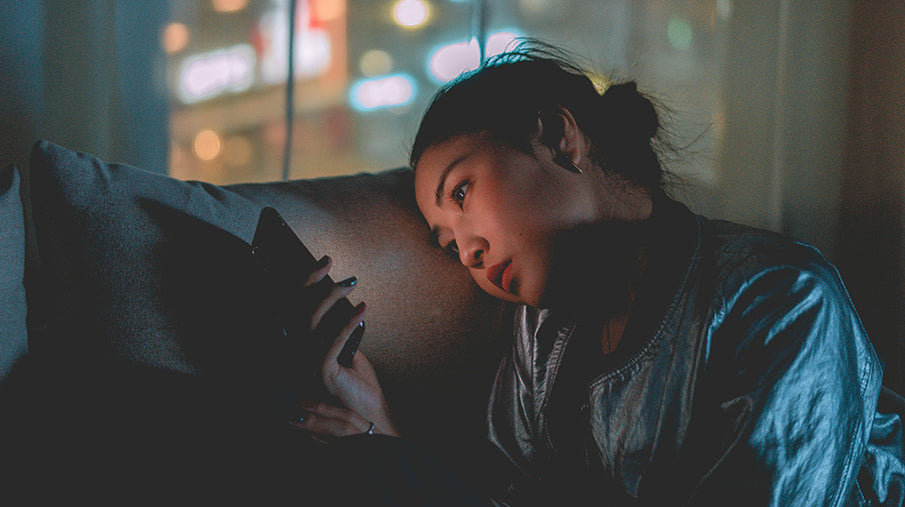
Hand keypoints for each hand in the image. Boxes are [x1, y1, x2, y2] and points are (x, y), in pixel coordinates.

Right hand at [290, 256, 398, 438]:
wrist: (370, 416)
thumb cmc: (360, 386)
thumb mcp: (350, 352)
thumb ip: (341, 334)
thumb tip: (345, 309)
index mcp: (304, 349)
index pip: (298, 311)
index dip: (307, 286)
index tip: (324, 263)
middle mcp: (300, 356)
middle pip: (298, 312)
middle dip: (313, 283)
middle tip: (330, 262)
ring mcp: (307, 366)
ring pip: (311, 323)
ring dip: (332, 298)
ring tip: (352, 283)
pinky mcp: (322, 374)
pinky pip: (332, 342)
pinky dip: (347, 324)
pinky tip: (362, 309)